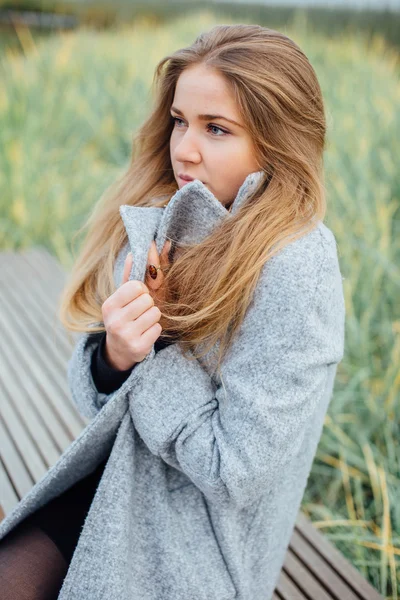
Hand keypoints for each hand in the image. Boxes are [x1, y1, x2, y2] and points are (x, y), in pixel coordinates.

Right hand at [101, 239, 170, 370]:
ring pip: (155, 313)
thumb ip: (130, 275)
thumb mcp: (122, 297)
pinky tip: (144, 333)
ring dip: (153, 317)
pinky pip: (158, 328)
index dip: (141, 291)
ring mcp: (125, 335)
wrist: (119, 349)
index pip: (136, 286)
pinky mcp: (138, 348)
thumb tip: (135, 252)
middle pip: (147, 300)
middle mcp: (114, 321)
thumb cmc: (123, 316)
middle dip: (148, 305)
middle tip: (140, 313)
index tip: (136, 298)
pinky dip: (155, 330)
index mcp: (109, 305)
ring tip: (142, 323)